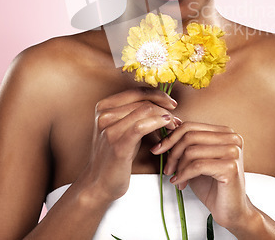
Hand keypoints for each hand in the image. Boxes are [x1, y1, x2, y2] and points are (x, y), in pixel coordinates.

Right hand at [77, 87, 179, 203]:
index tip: (171, 103)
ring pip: (144, 111)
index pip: (136, 92)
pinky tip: (166, 125)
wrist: (98, 183)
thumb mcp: (123, 128)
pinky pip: (141, 127)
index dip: (157, 95)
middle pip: (142, 101)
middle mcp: (104, 115)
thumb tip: (164, 105)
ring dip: (164, 116)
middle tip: (176, 119)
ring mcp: (109, 129)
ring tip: (174, 125)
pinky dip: (157, 123)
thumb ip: (136, 114)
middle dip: (164, 108)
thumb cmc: (115, 155)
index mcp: (104, 106)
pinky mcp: (117, 144)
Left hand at [151, 122, 251, 229]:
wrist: (232, 211)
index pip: (191, 126)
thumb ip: (188, 142)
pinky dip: (183, 175)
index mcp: (225, 132)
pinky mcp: (230, 167)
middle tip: (166, 167)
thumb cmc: (214, 186)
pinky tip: (180, 182)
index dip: (171, 137)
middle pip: (189, 136)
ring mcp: (233, 151)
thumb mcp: (197, 159)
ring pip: (191, 151)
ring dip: (178, 167)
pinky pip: (197, 166)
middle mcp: (232, 138)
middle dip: (172, 152)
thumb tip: (172, 122)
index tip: (158, 148)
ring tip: (175, 177)